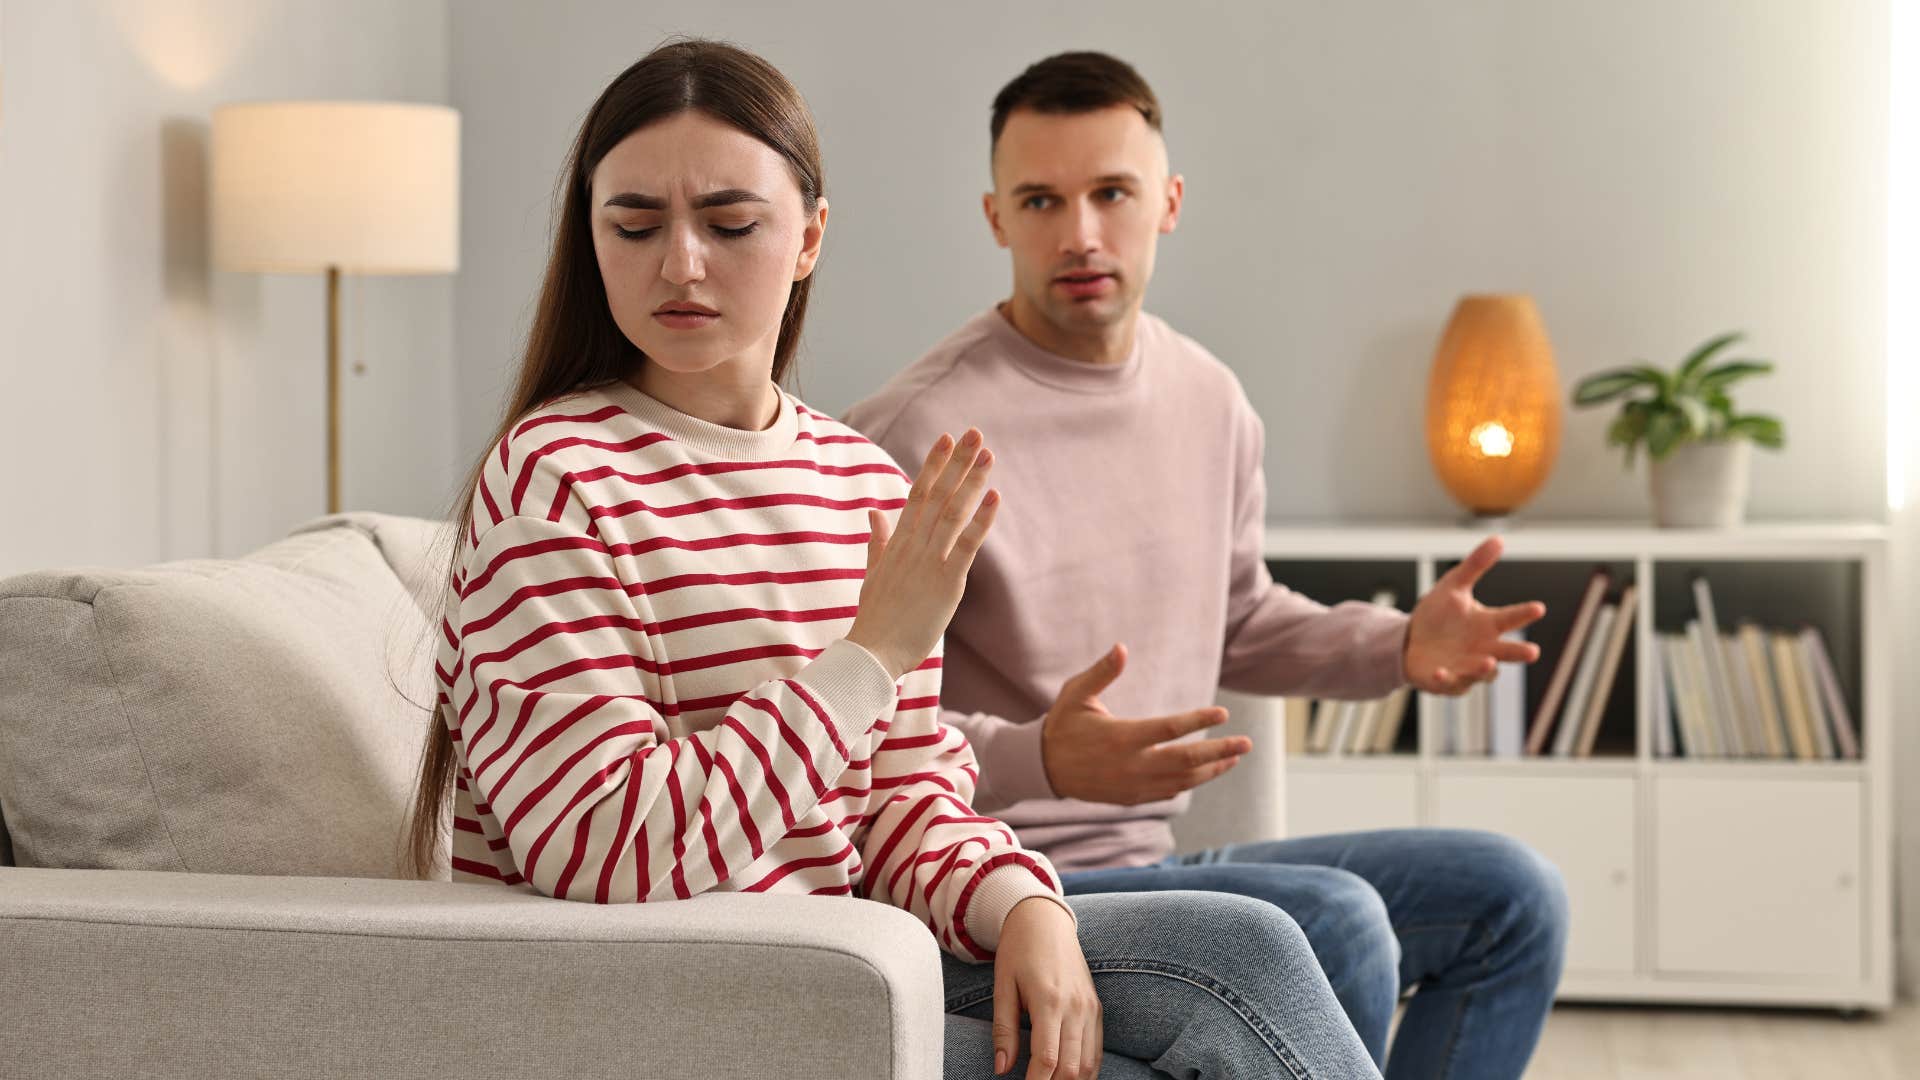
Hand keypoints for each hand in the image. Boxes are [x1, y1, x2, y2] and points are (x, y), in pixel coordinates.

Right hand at [847, 429, 998, 679]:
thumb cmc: (875, 618)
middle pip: (937, 494)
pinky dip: (981, 519)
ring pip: (952, 511)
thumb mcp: (873, 573)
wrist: (872, 653)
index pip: (916, 493)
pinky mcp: (946, 581)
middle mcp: (913, 545)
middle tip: (974, 433)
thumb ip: (877, 541)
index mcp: (898, 542)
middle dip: (956, 462)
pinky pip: (967, 544)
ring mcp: (929, 561)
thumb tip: (875, 512)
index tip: (946, 438)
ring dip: (971, 480)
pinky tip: (994, 496)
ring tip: (987, 453)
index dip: (933, 464)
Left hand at [994, 897, 1100, 1079]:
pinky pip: (1097, 1050)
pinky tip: (1069, 1077)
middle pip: (1072, 1068)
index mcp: (1049, 1000)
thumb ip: (1003, 1030)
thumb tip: (1001, 1069)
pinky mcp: (1097, 1008)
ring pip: (1089, 1064)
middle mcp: (1076, 1006)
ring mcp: (1091, 1008)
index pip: (1047, 1059)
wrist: (1045, 920)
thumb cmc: (1018, 951)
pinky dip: (1086, 1070)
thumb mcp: (1002, 987)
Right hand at [1041, 644, 1248, 804]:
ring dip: (1212, 769)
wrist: (1042, 768)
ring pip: (1183, 780)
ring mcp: (1133, 785)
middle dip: (1220, 752)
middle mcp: (1131, 765)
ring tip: (1234, 757)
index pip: (1169, 729)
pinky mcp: (1132, 797)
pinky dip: (1191, 782)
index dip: (1199, 721)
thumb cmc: (1062, 725)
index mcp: (1121, 738)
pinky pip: (1169, 791)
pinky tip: (1205, 771)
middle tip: (1246, 743)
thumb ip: (1101, 672)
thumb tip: (1122, 648)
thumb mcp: (1076, 694)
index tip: (1223, 713)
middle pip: (1186, 760)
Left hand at [1404, 535, 1547, 694]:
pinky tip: (1439, 671)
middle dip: (1520, 652)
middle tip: (1533, 652)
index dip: (1524, 613)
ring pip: (1484, 672)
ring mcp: (1468, 667)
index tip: (1538, 607)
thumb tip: (1498, 538)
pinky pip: (1450, 682)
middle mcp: (1484, 648)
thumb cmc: (1438, 614)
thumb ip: (1475, 565)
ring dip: (1484, 668)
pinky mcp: (1449, 681)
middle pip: (1507, 652)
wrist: (1410, 641)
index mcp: (1488, 624)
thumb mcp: (1453, 585)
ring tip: (1487, 661)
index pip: (1510, 617)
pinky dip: (1447, 678)